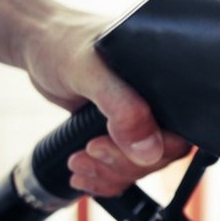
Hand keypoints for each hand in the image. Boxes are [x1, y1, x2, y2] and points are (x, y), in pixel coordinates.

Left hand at [21, 5, 190, 195]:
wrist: (37, 42)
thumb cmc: (62, 43)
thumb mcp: (90, 72)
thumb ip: (122, 108)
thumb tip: (150, 150)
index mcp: (166, 81)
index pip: (182, 130)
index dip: (155, 149)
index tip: (111, 143)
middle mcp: (157, 101)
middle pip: (163, 153)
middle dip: (123, 163)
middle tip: (90, 149)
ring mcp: (140, 117)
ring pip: (143, 164)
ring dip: (110, 172)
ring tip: (78, 161)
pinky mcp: (121, 130)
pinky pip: (126, 166)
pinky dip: (106, 177)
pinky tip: (85, 172)